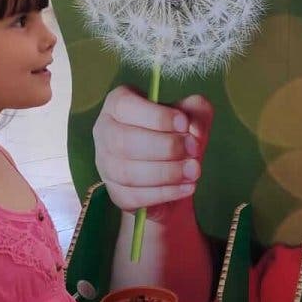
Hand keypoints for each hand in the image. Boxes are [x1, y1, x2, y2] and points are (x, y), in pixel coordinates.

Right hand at [93, 86, 214, 213]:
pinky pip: (134, 196)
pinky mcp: (115, 193)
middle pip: (123, 141)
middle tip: (194, 150)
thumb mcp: (192, 115)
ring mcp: (106, 165)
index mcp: (118, 104)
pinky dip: (164, 193)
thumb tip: (193, 130)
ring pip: (127, 172)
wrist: (175, 172)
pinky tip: (186, 187)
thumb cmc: (177, 134)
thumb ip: (196, 112)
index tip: (184, 124)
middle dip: (165, 147)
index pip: (125, 105)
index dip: (156, 116)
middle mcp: (105, 132)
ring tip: (194, 170)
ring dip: (166, 173)